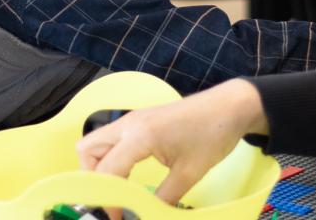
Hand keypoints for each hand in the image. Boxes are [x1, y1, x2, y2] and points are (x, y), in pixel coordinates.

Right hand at [76, 79, 267, 206]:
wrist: (228, 107)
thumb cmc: (211, 136)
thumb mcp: (188, 174)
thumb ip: (163, 200)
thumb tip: (145, 217)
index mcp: (139, 136)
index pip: (106, 172)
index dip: (107, 200)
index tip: (118, 217)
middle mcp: (129, 124)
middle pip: (87, 151)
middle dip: (93, 179)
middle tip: (112, 200)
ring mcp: (133, 119)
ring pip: (96, 142)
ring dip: (99, 166)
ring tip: (118, 188)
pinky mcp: (140, 120)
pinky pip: (111, 138)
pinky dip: (111, 156)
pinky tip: (127, 173)